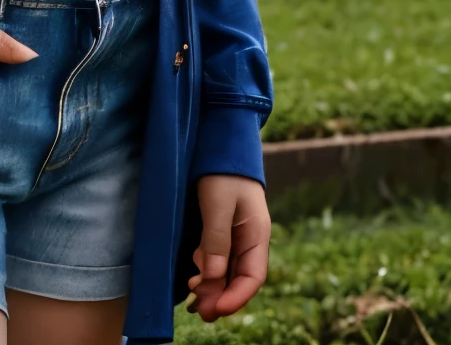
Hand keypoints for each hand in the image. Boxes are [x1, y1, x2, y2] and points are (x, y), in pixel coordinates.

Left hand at [188, 175, 269, 321]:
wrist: (219, 140)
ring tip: (192, 295)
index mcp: (257, 234)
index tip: (217, 310)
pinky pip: (217, 256)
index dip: (236, 297)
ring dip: (212, 286)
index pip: (253, 277)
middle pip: (238, 278)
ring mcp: (235, 233)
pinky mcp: (220, 227)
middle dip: (220, 297)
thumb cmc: (222, 170)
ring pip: (226, 269)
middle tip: (199, 311)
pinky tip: (194, 272)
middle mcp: (249, 238)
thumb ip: (217, 241)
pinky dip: (206, 269)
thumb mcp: (218, 204)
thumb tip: (214, 280)